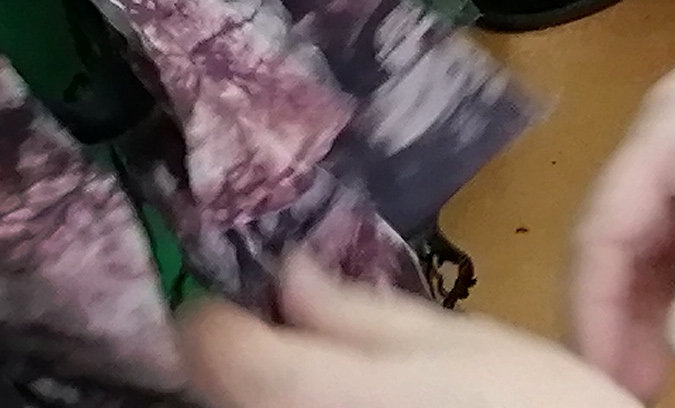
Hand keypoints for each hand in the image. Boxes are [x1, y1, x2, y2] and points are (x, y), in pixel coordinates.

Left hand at [182, 260, 633, 407]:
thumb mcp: (463, 342)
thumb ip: (363, 315)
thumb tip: (292, 277)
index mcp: (323, 391)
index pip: (219, 352)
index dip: (211, 317)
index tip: (222, 296)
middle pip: (224, 394)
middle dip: (238, 358)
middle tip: (275, 327)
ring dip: (259, 390)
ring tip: (310, 363)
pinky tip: (334, 402)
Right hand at [569, 0, 674, 390]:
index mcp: (673, 121)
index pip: (604, 227)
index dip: (595, 307)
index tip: (603, 376)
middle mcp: (672, 125)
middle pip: (620, 230)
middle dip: (619, 309)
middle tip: (635, 386)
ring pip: (656, 229)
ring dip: (654, 295)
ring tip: (660, 367)